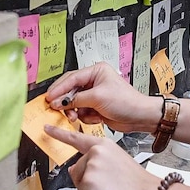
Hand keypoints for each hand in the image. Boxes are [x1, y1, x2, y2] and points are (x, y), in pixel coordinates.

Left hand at [44, 123, 158, 189]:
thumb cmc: (137, 182)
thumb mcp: (117, 162)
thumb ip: (98, 162)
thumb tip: (78, 170)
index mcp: (103, 145)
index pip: (77, 138)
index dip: (59, 134)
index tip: (46, 129)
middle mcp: (95, 153)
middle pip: (76, 170)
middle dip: (86, 181)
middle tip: (107, 186)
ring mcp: (90, 167)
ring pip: (79, 185)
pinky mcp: (89, 183)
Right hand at [45, 63, 159, 132]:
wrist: (140, 117)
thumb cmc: (127, 102)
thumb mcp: (98, 97)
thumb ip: (76, 99)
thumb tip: (60, 101)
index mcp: (96, 71)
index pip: (72, 78)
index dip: (59, 88)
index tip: (49, 97)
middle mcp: (95, 81)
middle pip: (71, 90)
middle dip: (65, 101)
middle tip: (56, 107)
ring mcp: (95, 95)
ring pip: (75, 103)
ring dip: (75, 111)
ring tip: (75, 116)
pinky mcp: (96, 107)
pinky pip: (82, 111)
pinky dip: (84, 117)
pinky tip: (93, 119)